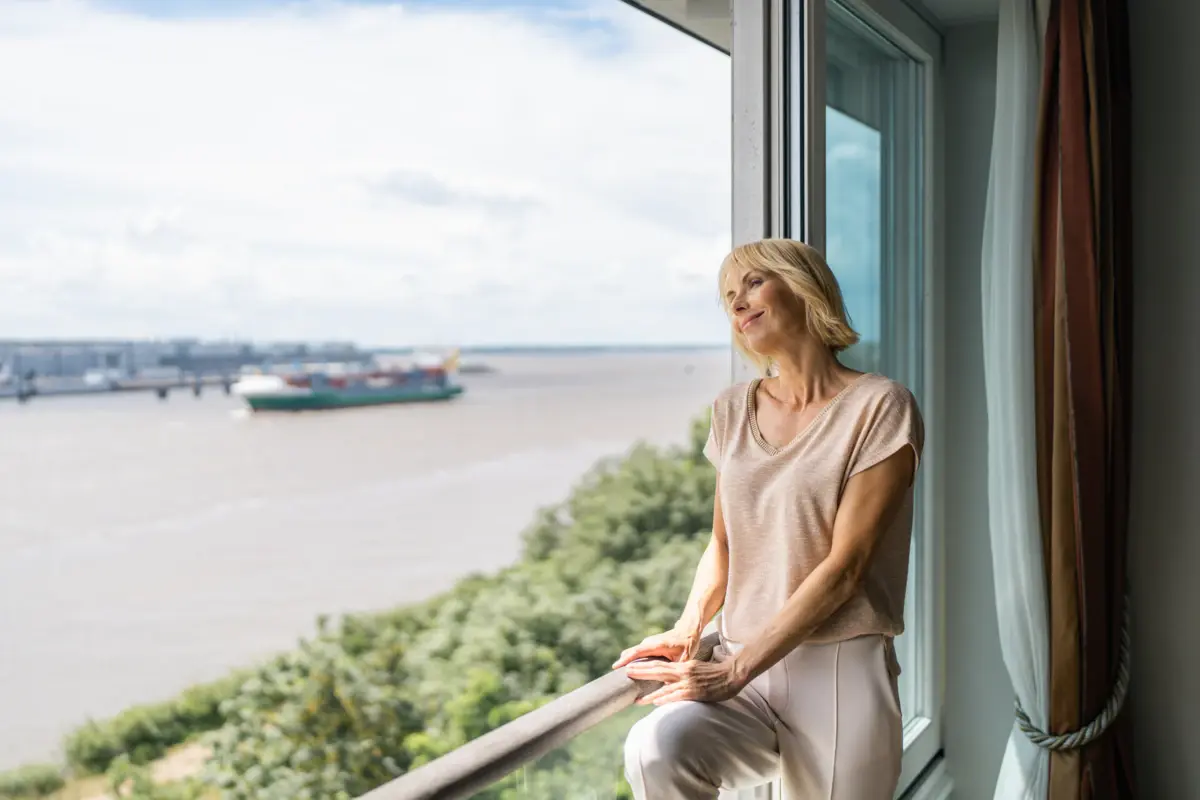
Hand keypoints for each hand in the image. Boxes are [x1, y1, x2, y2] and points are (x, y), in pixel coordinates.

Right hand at [612, 626, 699, 668]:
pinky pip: (637, 652)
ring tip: (619, 673)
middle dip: (622, 661)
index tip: (616, 666)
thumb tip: (667, 684)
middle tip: (613, 674)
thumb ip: (675, 669)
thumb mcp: (684, 658)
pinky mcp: (649, 645)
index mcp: (656, 645)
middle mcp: (649, 642)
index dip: (626, 659)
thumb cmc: (687, 644)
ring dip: (626, 660)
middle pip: (631, 652)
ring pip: (633, 652)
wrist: (687, 630)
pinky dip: (631, 659)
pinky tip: (629, 668)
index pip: (637, 652)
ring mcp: (648, 642)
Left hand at [625, 659, 745, 705]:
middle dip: (641, 673)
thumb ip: (683, 672)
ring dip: (649, 694)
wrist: (732, 674)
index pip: (661, 665)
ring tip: (636, 699)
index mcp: (683, 665)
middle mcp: (684, 672)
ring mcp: (689, 682)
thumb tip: (671, 678)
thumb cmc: (716, 673)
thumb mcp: (696, 668)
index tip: (633, 668)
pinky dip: (665, 698)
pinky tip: (656, 702)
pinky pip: (677, 696)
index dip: (645, 666)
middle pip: (658, 671)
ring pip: (665, 687)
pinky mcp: (695, 692)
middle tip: (627, 673)